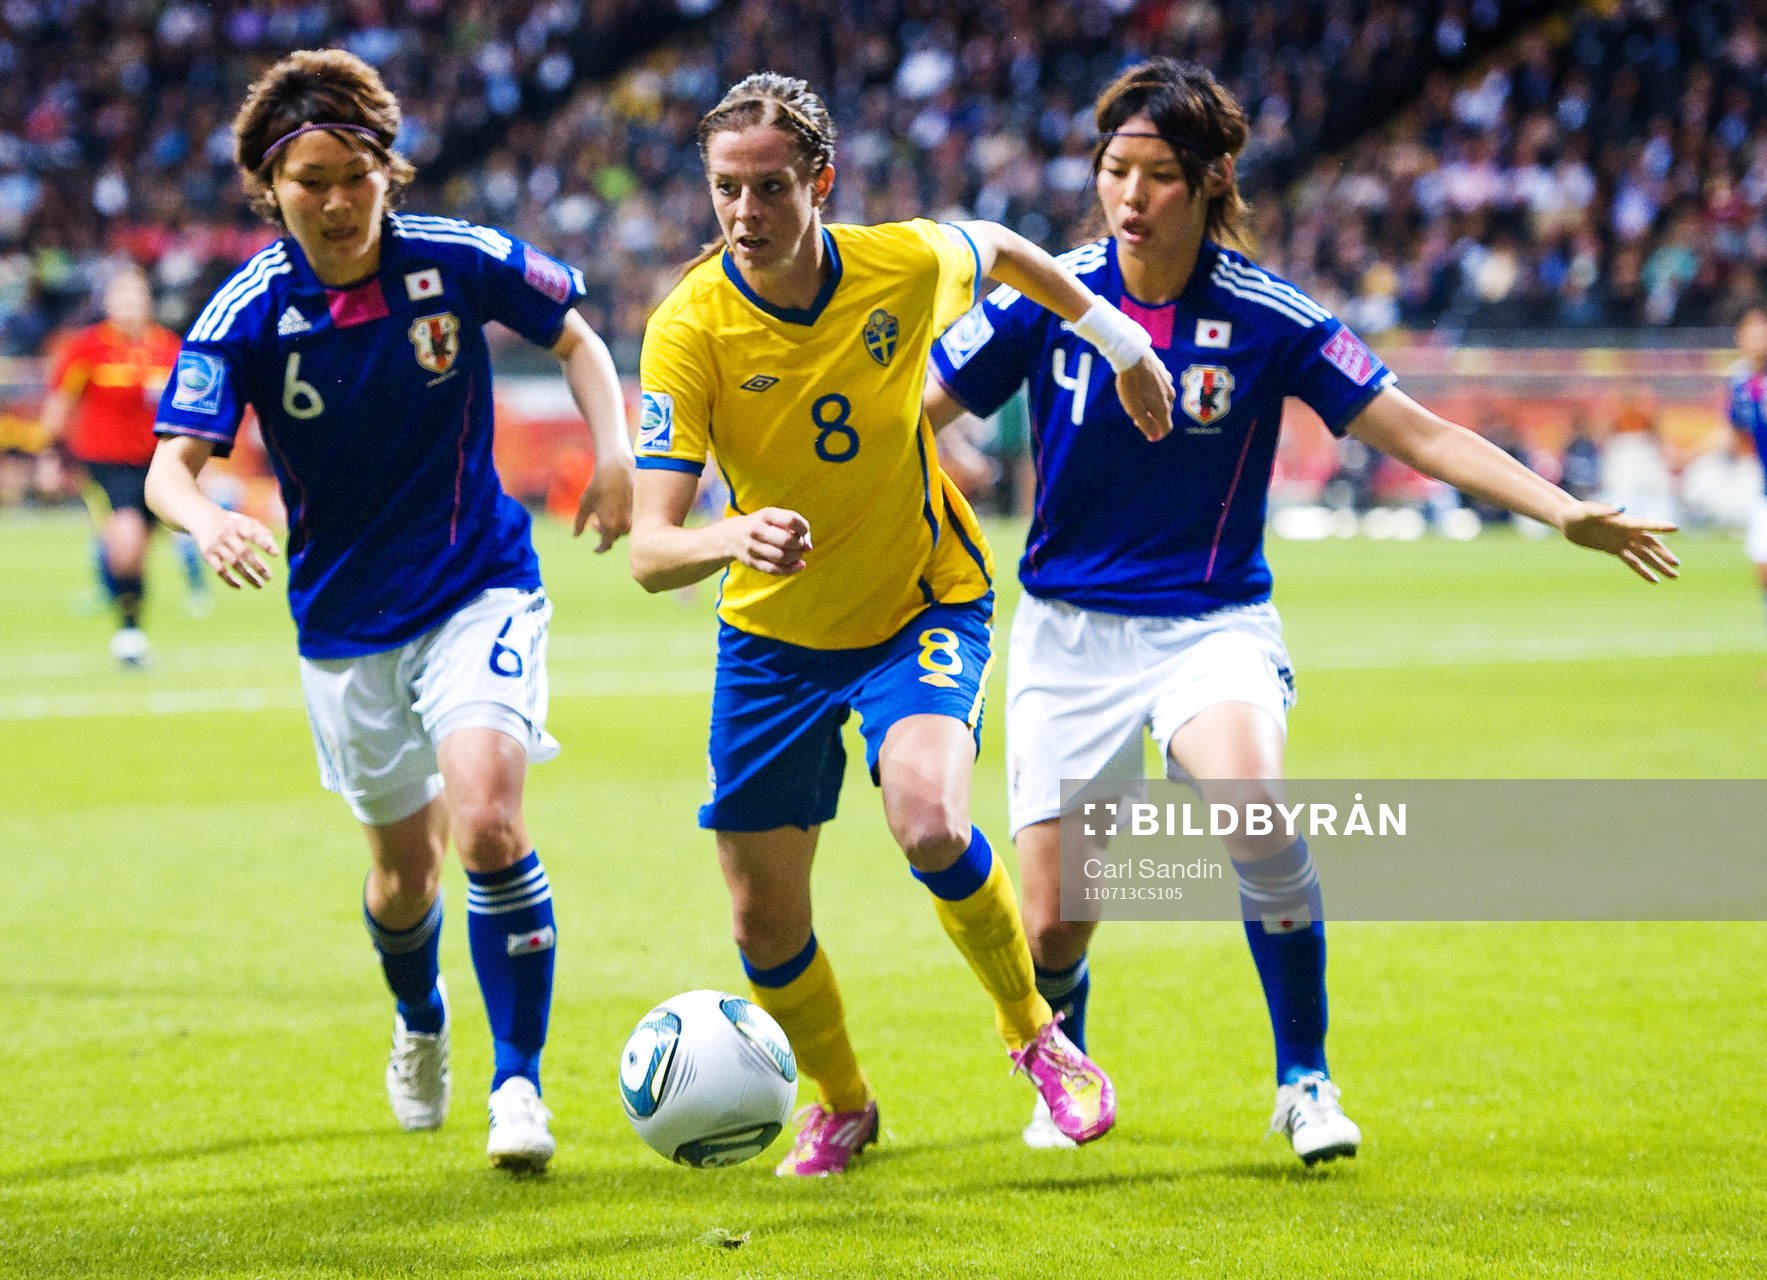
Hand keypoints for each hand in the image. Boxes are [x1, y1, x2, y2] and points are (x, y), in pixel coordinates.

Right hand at [191, 509, 278, 589]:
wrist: (203, 518)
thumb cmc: (232, 523)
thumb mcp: (246, 522)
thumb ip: (261, 532)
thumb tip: (274, 549)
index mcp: (238, 525)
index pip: (253, 535)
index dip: (264, 544)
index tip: (276, 554)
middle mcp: (227, 535)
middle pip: (244, 552)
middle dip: (258, 566)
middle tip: (269, 577)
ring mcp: (216, 545)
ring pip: (234, 563)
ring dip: (248, 576)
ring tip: (260, 585)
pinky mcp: (207, 555)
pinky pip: (219, 570)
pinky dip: (229, 580)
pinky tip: (240, 586)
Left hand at [572, 453, 634, 551]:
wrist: (616, 468)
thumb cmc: (597, 486)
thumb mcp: (584, 505)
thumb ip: (579, 523)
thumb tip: (575, 536)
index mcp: (610, 527)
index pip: (606, 546)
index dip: (600, 549)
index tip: (596, 550)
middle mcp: (625, 525)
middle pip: (615, 537)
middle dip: (605, 533)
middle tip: (594, 524)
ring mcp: (635, 517)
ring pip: (625, 529)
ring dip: (615, 526)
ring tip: (605, 515)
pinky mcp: (640, 508)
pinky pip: (632, 519)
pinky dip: (623, 518)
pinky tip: (615, 508)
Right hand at [728, 507, 811, 574]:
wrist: (730, 536)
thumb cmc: (761, 525)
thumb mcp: (774, 517)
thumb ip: (795, 527)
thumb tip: (808, 548)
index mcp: (765, 515)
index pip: (791, 520)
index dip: (804, 528)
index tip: (804, 531)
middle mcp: (756, 530)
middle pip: (786, 540)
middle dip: (799, 545)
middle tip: (800, 545)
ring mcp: (752, 547)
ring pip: (781, 557)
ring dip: (796, 557)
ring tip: (797, 555)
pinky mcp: (752, 562)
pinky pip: (774, 570)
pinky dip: (791, 570)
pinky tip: (799, 566)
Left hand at [1115, 350, 1174, 440]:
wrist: (1133, 355)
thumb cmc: (1131, 384)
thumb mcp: (1134, 409)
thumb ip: (1146, 424)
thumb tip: (1155, 437)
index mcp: (1163, 407)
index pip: (1166, 428)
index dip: (1158, 434)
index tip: (1147, 434)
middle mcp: (1169, 396)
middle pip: (1164, 414)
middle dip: (1152, 418)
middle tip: (1136, 416)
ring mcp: (1168, 383)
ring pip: (1162, 400)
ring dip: (1152, 404)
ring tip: (1137, 399)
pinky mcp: (1164, 372)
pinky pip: (1161, 387)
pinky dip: (1153, 390)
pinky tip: (1142, 385)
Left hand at [1559, 502, 1679, 582]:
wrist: (1568, 521)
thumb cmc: (1577, 513)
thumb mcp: (1588, 511)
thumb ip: (1604, 509)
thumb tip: (1622, 508)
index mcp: (1622, 521)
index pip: (1644, 525)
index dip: (1658, 526)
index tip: (1675, 528)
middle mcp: (1626, 532)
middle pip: (1650, 544)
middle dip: (1663, 554)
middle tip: (1677, 565)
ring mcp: (1622, 541)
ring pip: (1645, 555)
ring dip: (1659, 565)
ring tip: (1674, 576)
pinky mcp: (1614, 549)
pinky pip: (1632, 562)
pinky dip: (1643, 571)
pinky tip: (1654, 580)